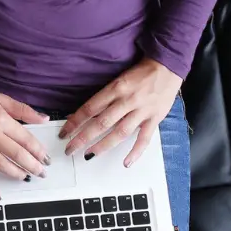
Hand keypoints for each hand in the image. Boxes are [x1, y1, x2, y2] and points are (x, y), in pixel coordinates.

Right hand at [0, 69, 51, 199]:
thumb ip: (22, 109)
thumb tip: (43, 118)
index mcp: (1, 119)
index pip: (26, 139)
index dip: (38, 151)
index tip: (46, 158)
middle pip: (17, 154)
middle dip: (32, 166)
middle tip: (41, 173)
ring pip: (0, 164)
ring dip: (15, 173)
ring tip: (25, 178)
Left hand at [60, 58, 181, 165]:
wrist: (167, 67)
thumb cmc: (140, 73)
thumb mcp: (118, 80)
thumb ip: (105, 97)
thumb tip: (86, 114)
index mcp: (115, 88)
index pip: (90, 108)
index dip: (75, 122)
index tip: (64, 133)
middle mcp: (127, 100)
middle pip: (101, 123)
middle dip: (83, 137)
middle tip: (70, 149)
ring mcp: (141, 111)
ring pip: (119, 132)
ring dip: (103, 145)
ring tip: (89, 155)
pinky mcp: (154, 119)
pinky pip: (144, 138)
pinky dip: (135, 152)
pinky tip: (126, 162)